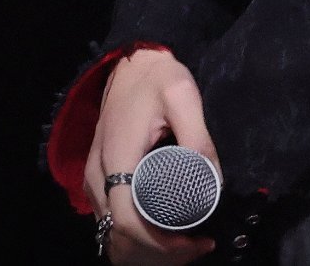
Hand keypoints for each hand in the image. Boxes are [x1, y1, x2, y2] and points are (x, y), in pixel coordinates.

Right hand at [84, 49, 217, 262]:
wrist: (131, 63)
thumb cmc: (156, 78)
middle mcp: (98, 177)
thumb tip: (214, 181)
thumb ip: (197, 136)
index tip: (194, 243)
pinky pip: (113, 221)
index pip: (128, 222)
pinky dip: (137, 236)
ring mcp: (95, 181)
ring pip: (113, 234)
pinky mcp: (99, 180)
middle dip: (158, 252)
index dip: (160, 244)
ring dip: (147, 248)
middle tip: (198, 246)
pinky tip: (165, 231)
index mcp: (117, 159)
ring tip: (187, 243)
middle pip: (119, 237)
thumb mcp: (182, 96)